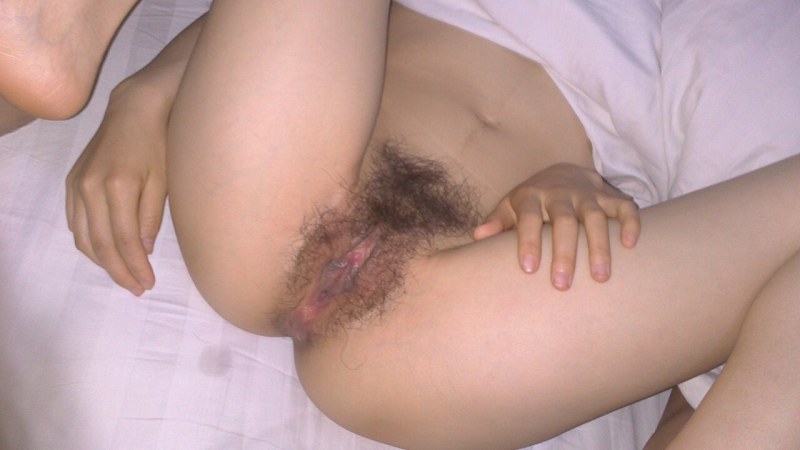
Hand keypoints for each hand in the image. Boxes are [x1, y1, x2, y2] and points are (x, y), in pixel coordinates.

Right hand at [66, 83, 167, 295]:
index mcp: (118, 187)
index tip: (148, 284)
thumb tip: (142, 251)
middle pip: (101, 244)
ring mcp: (76, 185)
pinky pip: (75, 222)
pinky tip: (105, 252)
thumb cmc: (158, 145)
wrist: (134, 112)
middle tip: (137, 288)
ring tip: (124, 276)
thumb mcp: (163, 182)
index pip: (125, 241)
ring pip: (84, 237)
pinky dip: (88, 242)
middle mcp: (91, 188)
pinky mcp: (71, 182)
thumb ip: (150, 218)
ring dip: (102, 262)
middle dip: (120, 271)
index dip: (136, 267)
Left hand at [473, 162, 639, 289]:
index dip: (528, 242)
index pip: (528, 218)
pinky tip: (631, 246)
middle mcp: (560, 193)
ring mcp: (586, 194)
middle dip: (564, 253)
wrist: (560, 171)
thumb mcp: (510, 207)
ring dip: (599, 246)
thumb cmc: (530, 201)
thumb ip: (496, 221)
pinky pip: (624, 206)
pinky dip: (630, 223)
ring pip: (595, 216)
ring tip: (601, 278)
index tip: (529, 270)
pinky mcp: (609, 195)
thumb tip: (477, 237)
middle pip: (563, 221)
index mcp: (531, 196)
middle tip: (562, 285)